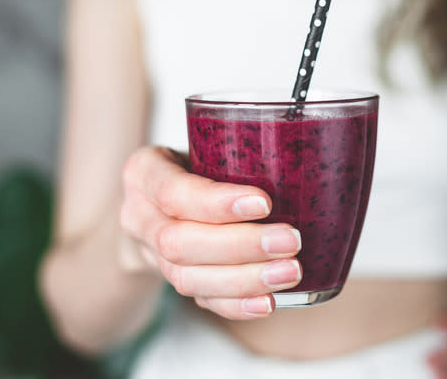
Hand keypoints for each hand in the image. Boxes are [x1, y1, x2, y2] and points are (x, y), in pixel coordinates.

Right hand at [119, 146, 301, 319]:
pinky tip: (268, 302)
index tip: (264, 202)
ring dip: (243, 279)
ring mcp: (151, 254)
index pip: (172, 191)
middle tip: (290, 241)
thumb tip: (308, 149)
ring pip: (187, 278)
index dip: (216, 203)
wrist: (161, 200)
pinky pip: (200, 300)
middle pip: (178, 242)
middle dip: (239, 245)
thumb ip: (238, 144)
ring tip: (289, 272)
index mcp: (143, 173)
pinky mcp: (171, 281)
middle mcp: (138, 216)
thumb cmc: (197, 161)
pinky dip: (236, 305)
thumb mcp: (205, 141)